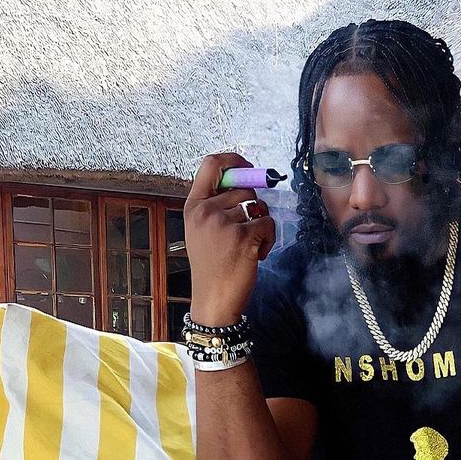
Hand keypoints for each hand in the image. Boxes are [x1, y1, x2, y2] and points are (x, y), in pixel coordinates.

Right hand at [184, 152, 277, 325]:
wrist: (214, 299)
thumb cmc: (212, 267)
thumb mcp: (201, 231)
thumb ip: (214, 204)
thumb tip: (243, 180)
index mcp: (193, 206)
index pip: (211, 164)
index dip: (234, 160)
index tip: (247, 166)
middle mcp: (206, 211)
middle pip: (243, 188)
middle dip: (253, 206)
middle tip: (246, 230)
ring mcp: (224, 223)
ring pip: (258, 207)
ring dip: (260, 226)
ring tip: (248, 247)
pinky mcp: (244, 237)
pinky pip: (268, 224)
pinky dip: (268, 240)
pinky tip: (255, 255)